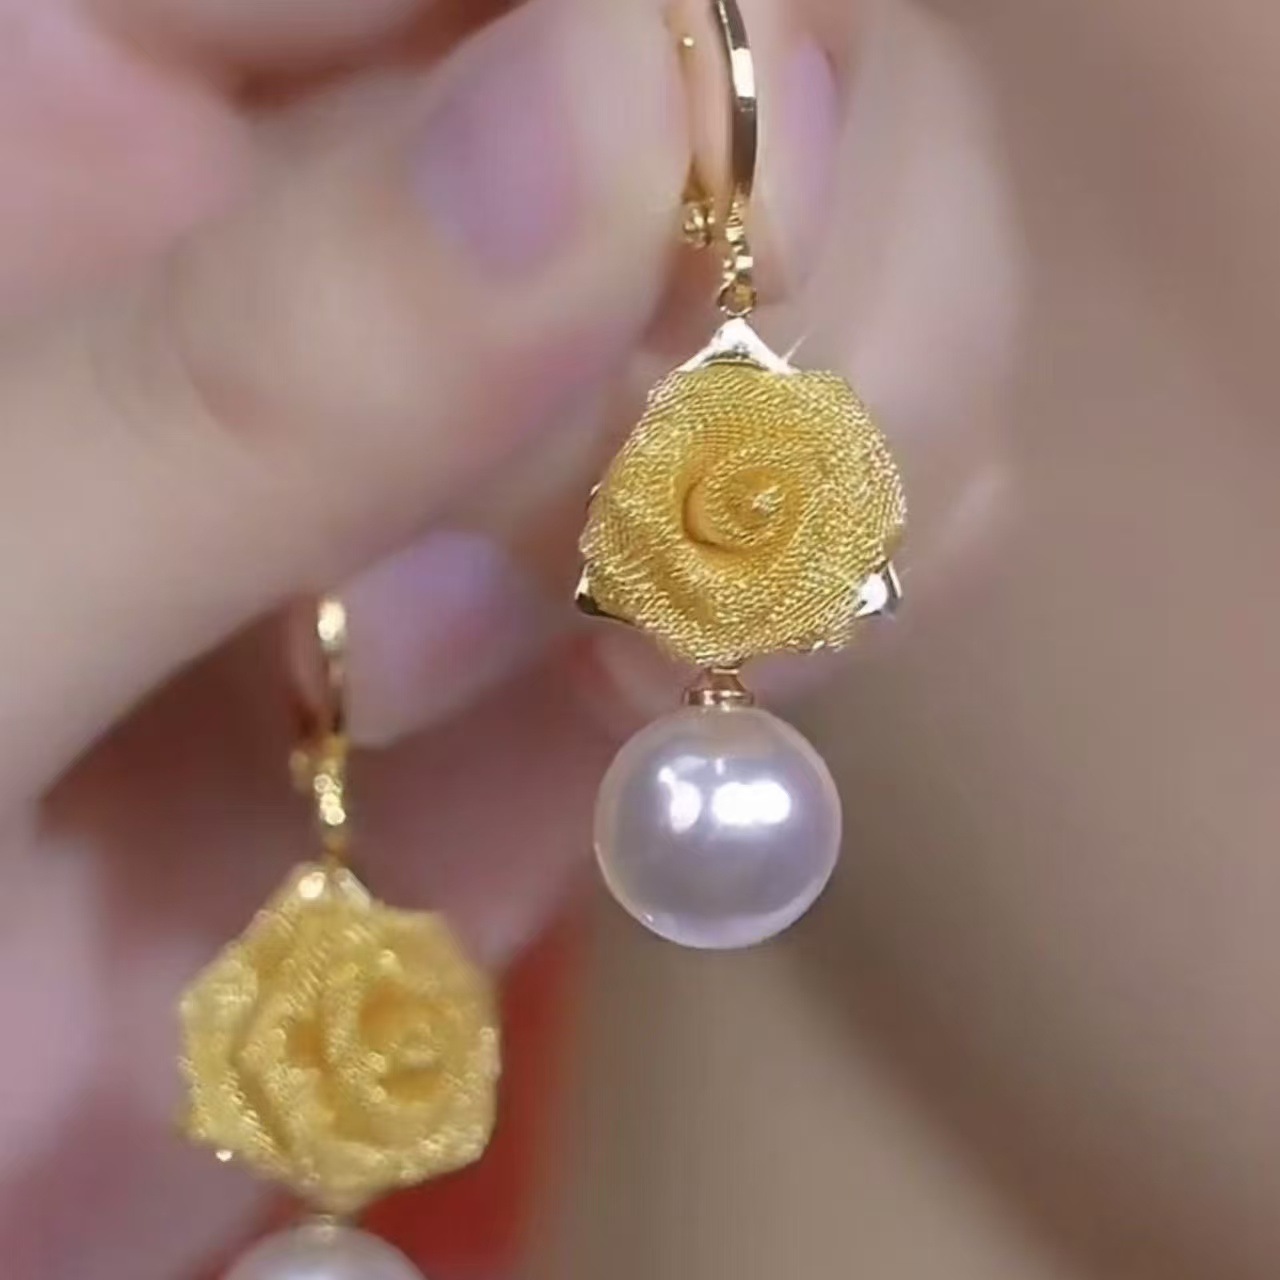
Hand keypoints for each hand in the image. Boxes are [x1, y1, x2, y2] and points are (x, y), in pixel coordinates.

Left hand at [0, 0, 843, 1274]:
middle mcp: (361, 196)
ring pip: (875, 260)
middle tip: (604, 559)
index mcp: (115, 73)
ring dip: (822, 465)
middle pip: (773, 53)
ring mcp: (532, 394)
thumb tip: (615, 102)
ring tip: (614, 666)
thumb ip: (244, 373)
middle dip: (770, 304)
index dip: (689, 31)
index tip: (717, 256)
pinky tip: (699, 693)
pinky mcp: (632, 575)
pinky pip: (856, 491)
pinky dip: (854, 580)